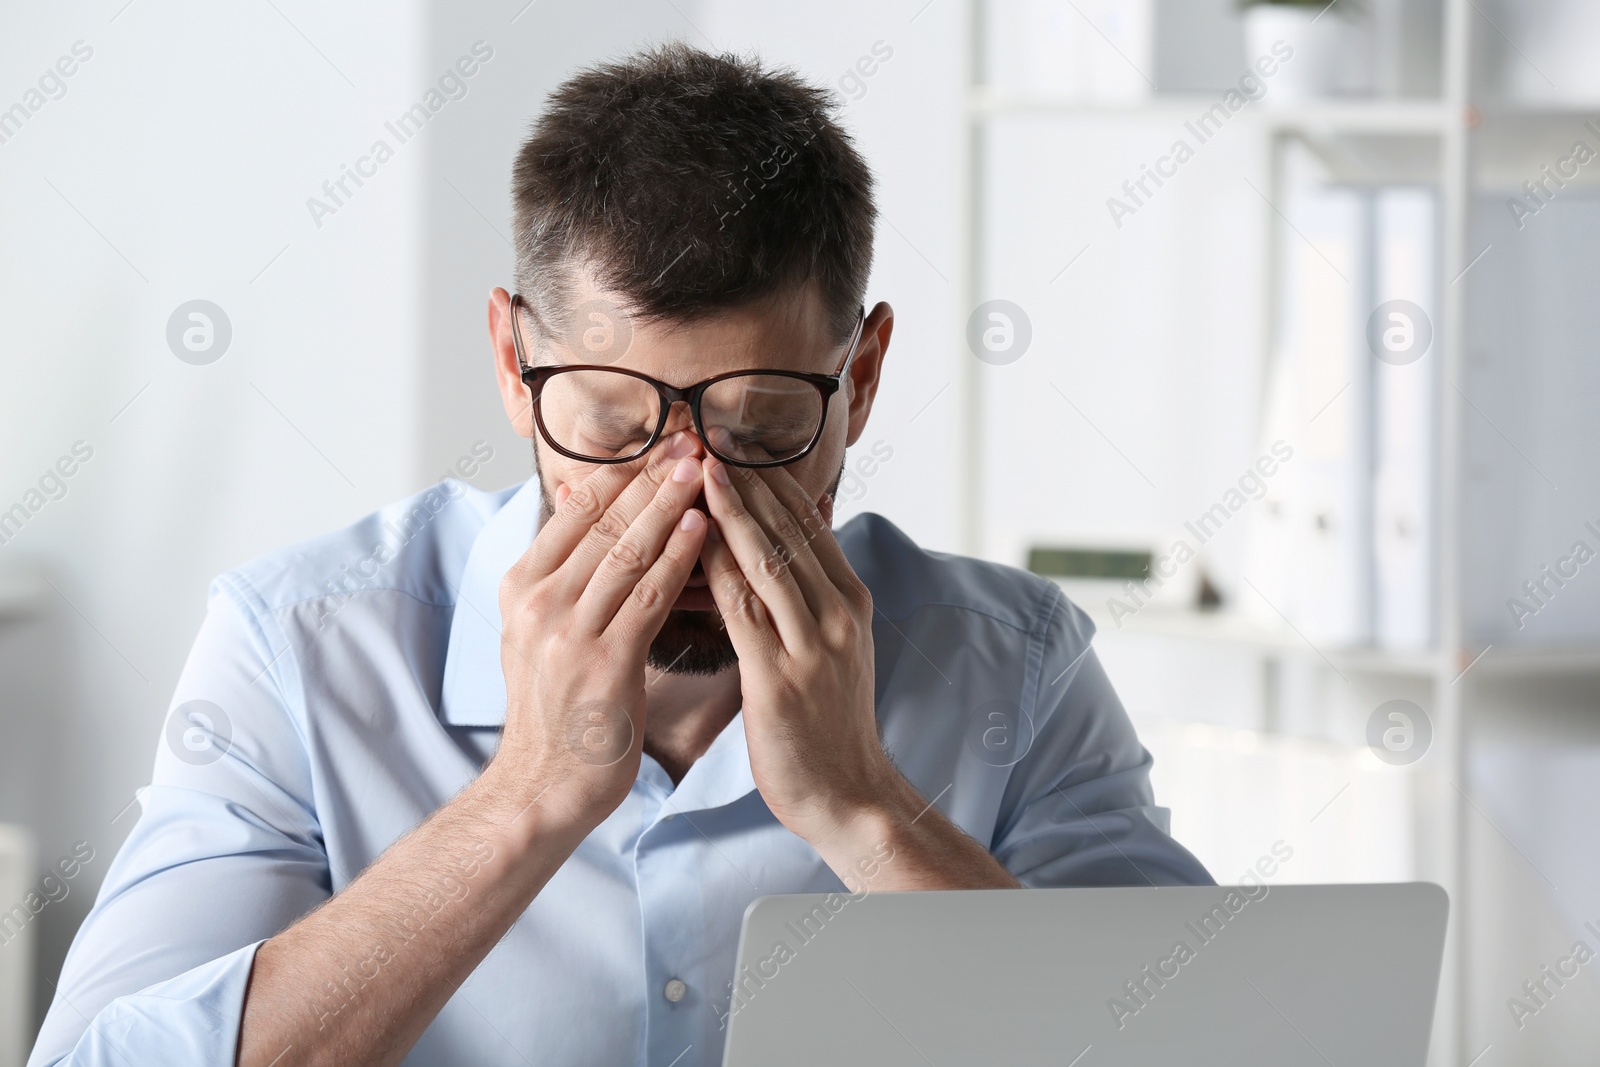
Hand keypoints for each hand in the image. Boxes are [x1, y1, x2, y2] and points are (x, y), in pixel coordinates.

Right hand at [493, 433, 706, 831]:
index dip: (625, 474)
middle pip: (604, 523)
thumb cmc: (557, 709)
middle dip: (652, 478)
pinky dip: (678, 558)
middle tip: (694, 440)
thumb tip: (579, 501)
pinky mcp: (603, 663)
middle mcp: (538, 601)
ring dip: (670, 506)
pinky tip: (704, 530)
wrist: (542, 788)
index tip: (664, 442)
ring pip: (627, 552)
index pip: (578, 512)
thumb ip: (562, 570)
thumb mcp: (539, 631)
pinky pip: (648, 597)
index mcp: (521, 586)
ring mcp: (567, 631)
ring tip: (705, 470)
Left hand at [697, 455, 895, 850]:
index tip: (731, 444)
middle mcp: (839, 613)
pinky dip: (718, 567)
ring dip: (729, 509)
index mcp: (851, 601)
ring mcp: (815, 643)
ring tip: (695, 467)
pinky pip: (744, 608)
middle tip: (706, 435)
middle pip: (786, 529)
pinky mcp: (782, 677)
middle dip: (745, 480)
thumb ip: (810, 600)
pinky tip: (689, 540)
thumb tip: (778, 551)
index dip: (767, 481)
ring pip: (767, 558)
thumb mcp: (833, 650)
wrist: (850, 796)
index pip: (807, 523)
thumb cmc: (828, 726)